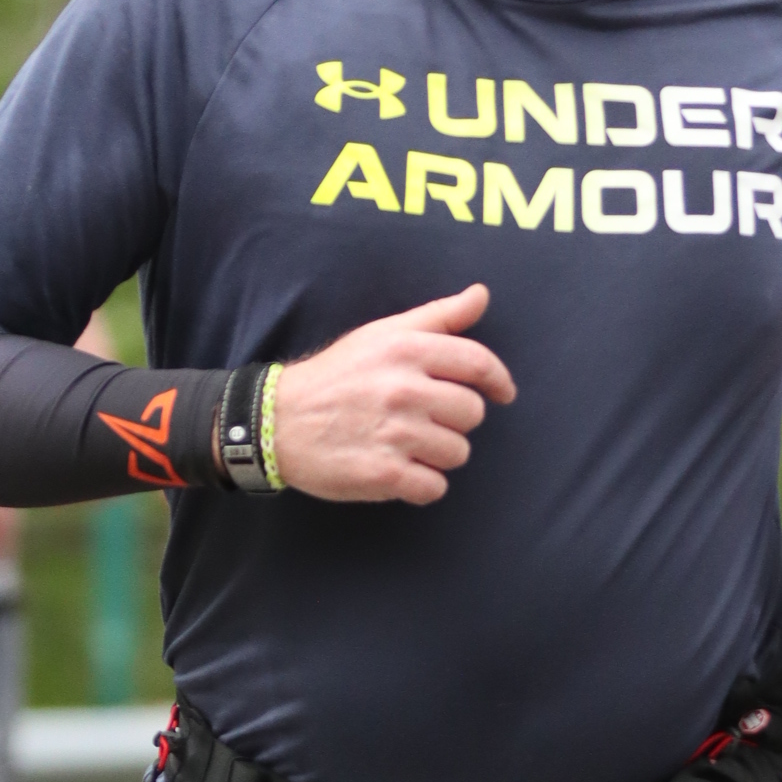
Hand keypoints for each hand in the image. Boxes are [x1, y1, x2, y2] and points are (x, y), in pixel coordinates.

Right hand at [271, 288, 513, 504]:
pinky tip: (401, 471)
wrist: (278, 420)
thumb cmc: (337, 376)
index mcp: (406, 350)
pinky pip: (434, 487)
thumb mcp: (383, 334)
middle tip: (428, 420)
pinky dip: (423, 485)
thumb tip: (481, 294)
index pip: (477, 363)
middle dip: (457, 420)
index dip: (499, 380)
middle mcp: (403, 389)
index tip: (503, 393)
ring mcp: (394, 433)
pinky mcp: (383, 473)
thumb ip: (438, 317)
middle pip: (472, 414)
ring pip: (457, 453)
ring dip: (440, 454)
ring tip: (410, 445)